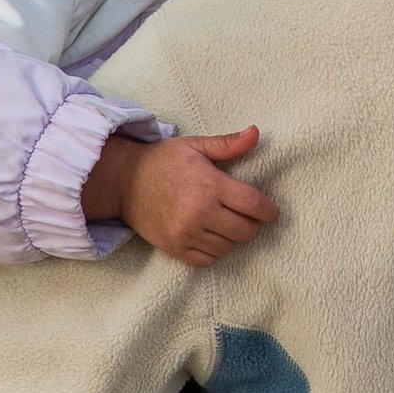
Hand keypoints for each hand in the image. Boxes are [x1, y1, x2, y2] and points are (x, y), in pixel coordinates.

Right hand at [84, 126, 279, 267]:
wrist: (123, 182)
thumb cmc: (163, 161)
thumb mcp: (195, 146)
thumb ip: (228, 144)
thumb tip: (256, 132)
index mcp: (210, 185)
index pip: (254, 205)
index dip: (268, 211)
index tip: (270, 212)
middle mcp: (200, 213)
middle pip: (245, 231)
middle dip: (252, 224)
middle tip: (246, 215)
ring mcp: (186, 234)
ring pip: (228, 247)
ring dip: (232, 237)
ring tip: (225, 222)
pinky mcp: (174, 248)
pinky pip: (208, 260)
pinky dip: (215, 251)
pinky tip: (211, 236)